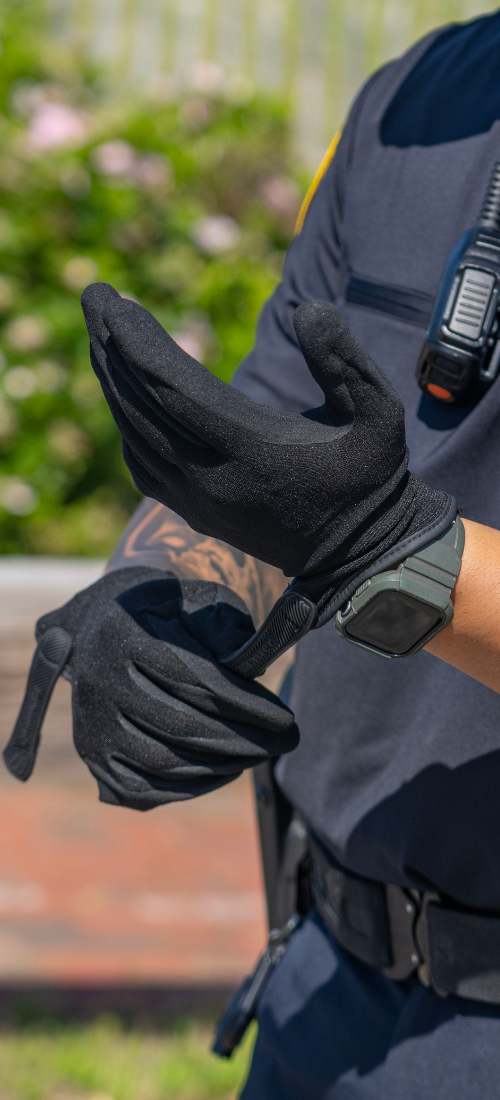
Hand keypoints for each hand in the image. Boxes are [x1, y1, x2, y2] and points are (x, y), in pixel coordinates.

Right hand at [3, 568, 297, 808]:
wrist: (102, 628)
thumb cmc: (165, 613)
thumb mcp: (197, 600)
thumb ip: (228, 628)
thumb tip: (254, 673)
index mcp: (125, 636)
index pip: (196, 681)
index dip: (247, 705)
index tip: (286, 719)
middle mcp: (100, 682)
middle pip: (182, 726)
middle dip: (244, 740)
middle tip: (283, 742)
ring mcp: (93, 724)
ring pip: (165, 762)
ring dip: (223, 765)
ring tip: (259, 753)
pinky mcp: (95, 757)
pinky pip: (146, 788)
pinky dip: (192, 787)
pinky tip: (225, 769)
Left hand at [81, 284, 455, 668]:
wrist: (358, 554)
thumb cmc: (372, 478)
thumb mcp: (382, 415)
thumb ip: (347, 362)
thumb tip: (306, 309)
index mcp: (252, 451)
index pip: (172, 389)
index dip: (137, 342)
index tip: (113, 299)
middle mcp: (212, 479)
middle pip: (140, 404)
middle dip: (111, 345)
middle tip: (93, 293)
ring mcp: (197, 500)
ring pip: (134, 432)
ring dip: (112, 378)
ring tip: (101, 330)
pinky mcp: (193, 511)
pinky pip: (141, 461)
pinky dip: (125, 419)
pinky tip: (121, 388)